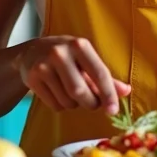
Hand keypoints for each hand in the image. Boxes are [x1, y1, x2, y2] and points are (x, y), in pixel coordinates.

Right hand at [16, 35, 130, 113]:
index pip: (99, 73)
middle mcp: (60, 53)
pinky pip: (54, 105)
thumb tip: (126, 91)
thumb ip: (105, 77)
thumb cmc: (66, 56)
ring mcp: (44, 65)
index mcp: (79, 45)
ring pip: (67, 101)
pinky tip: (56, 92)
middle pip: (80, 91)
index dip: (108, 94)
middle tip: (91, 102)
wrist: (30, 52)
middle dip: (90, 103)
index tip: (113, 111)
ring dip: (74, 104)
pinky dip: (60, 106)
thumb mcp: (85, 59)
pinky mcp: (32, 78)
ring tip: (69, 91)